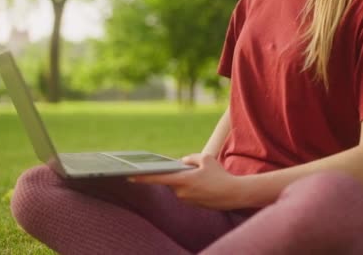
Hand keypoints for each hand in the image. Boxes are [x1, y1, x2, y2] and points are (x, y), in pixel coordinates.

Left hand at [129, 153, 246, 209]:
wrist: (233, 194)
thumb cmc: (219, 175)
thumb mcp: (205, 159)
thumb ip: (189, 158)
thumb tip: (181, 162)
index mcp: (182, 180)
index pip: (158, 178)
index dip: (143, 177)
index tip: (130, 176)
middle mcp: (181, 192)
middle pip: (172, 179)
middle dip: (178, 173)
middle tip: (193, 169)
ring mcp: (186, 199)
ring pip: (180, 185)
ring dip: (187, 179)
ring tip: (205, 177)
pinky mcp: (192, 204)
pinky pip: (187, 191)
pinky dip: (192, 186)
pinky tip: (205, 183)